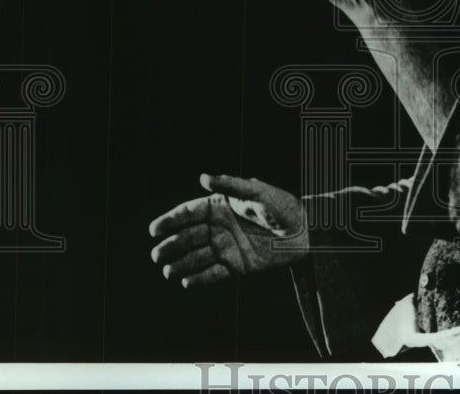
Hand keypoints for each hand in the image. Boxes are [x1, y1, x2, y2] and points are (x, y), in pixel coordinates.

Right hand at [149, 174, 307, 287]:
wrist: (306, 232)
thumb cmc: (283, 206)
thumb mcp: (258, 192)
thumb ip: (231, 185)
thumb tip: (203, 177)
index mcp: (220, 206)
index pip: (189, 213)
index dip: (170, 220)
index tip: (154, 229)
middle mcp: (219, 227)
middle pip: (188, 237)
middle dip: (171, 245)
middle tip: (157, 254)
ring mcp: (226, 247)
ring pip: (197, 257)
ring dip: (181, 264)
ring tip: (169, 271)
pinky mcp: (236, 266)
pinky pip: (213, 274)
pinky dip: (199, 279)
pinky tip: (186, 282)